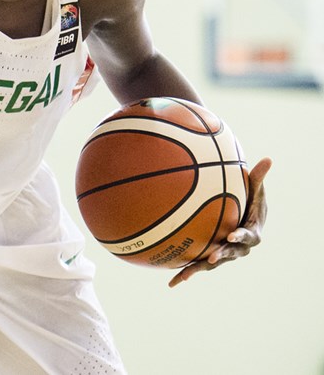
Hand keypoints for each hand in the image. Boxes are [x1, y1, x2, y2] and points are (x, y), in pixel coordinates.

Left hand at [169, 157, 271, 287]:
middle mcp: (238, 248)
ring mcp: (223, 253)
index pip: (247, 236)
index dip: (241, 236)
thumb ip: (258, 177)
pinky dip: (185, 273)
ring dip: (198, 269)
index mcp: (251, 233)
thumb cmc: (250, 201)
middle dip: (221, 256)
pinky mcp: (209, 256)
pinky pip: (197, 265)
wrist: (243, 217)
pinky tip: (172, 282)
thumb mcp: (255, 189)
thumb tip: (268, 159)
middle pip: (230, 254)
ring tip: (184, 276)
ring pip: (211, 264)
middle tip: (211, 258)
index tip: (233, 235)